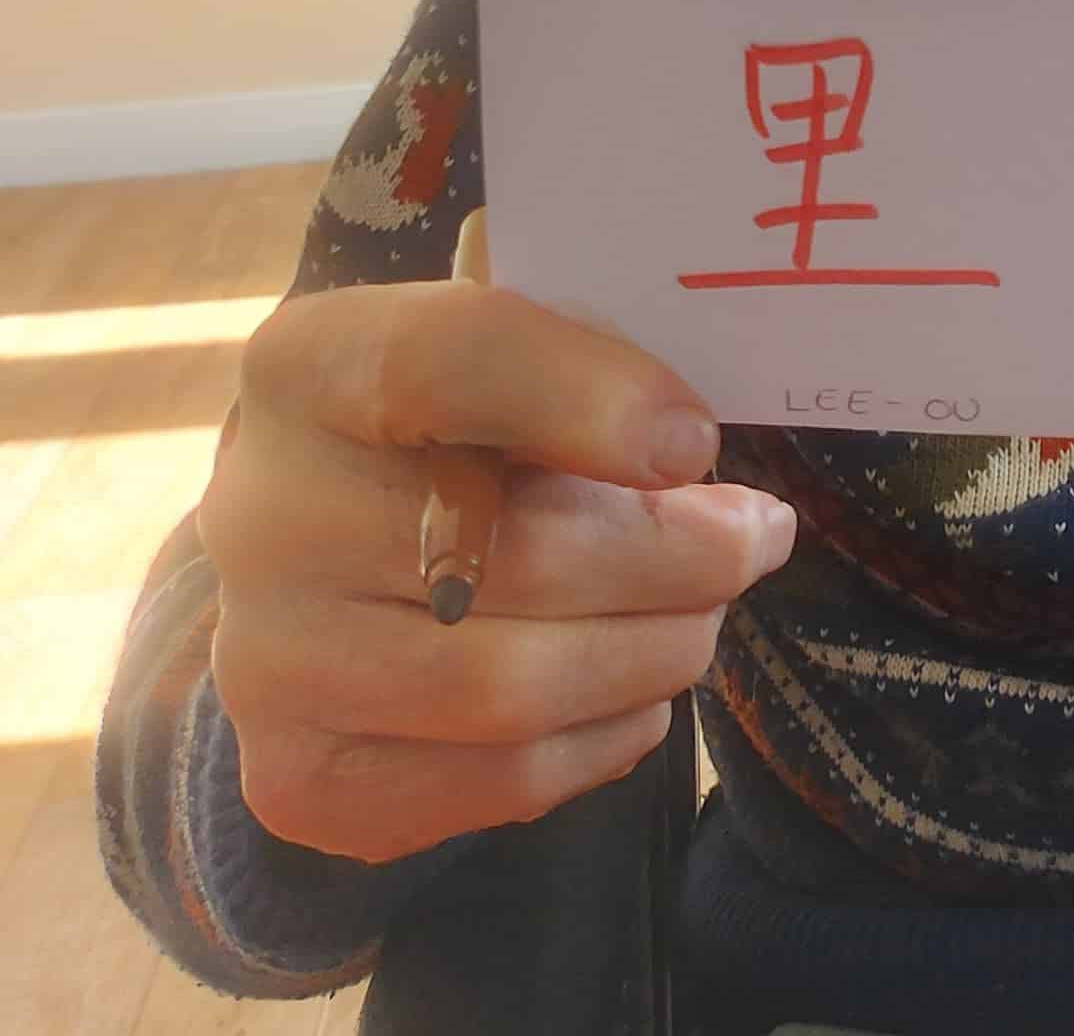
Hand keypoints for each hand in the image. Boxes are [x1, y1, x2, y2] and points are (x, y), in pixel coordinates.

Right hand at [200, 254, 794, 863]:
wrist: (317, 534)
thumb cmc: (449, 417)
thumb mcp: (503, 343)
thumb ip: (581, 365)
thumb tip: (689, 452)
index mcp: (311, 364)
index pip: (443, 363)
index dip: (588, 399)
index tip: (698, 439)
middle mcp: (262, 514)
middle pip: (516, 555)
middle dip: (680, 556)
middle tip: (757, 536)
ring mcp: (266, 661)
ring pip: (514, 688)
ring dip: (656, 651)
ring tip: (705, 612)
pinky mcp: (297, 779)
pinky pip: (495, 784)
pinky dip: (602, 739)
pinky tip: (635, 688)